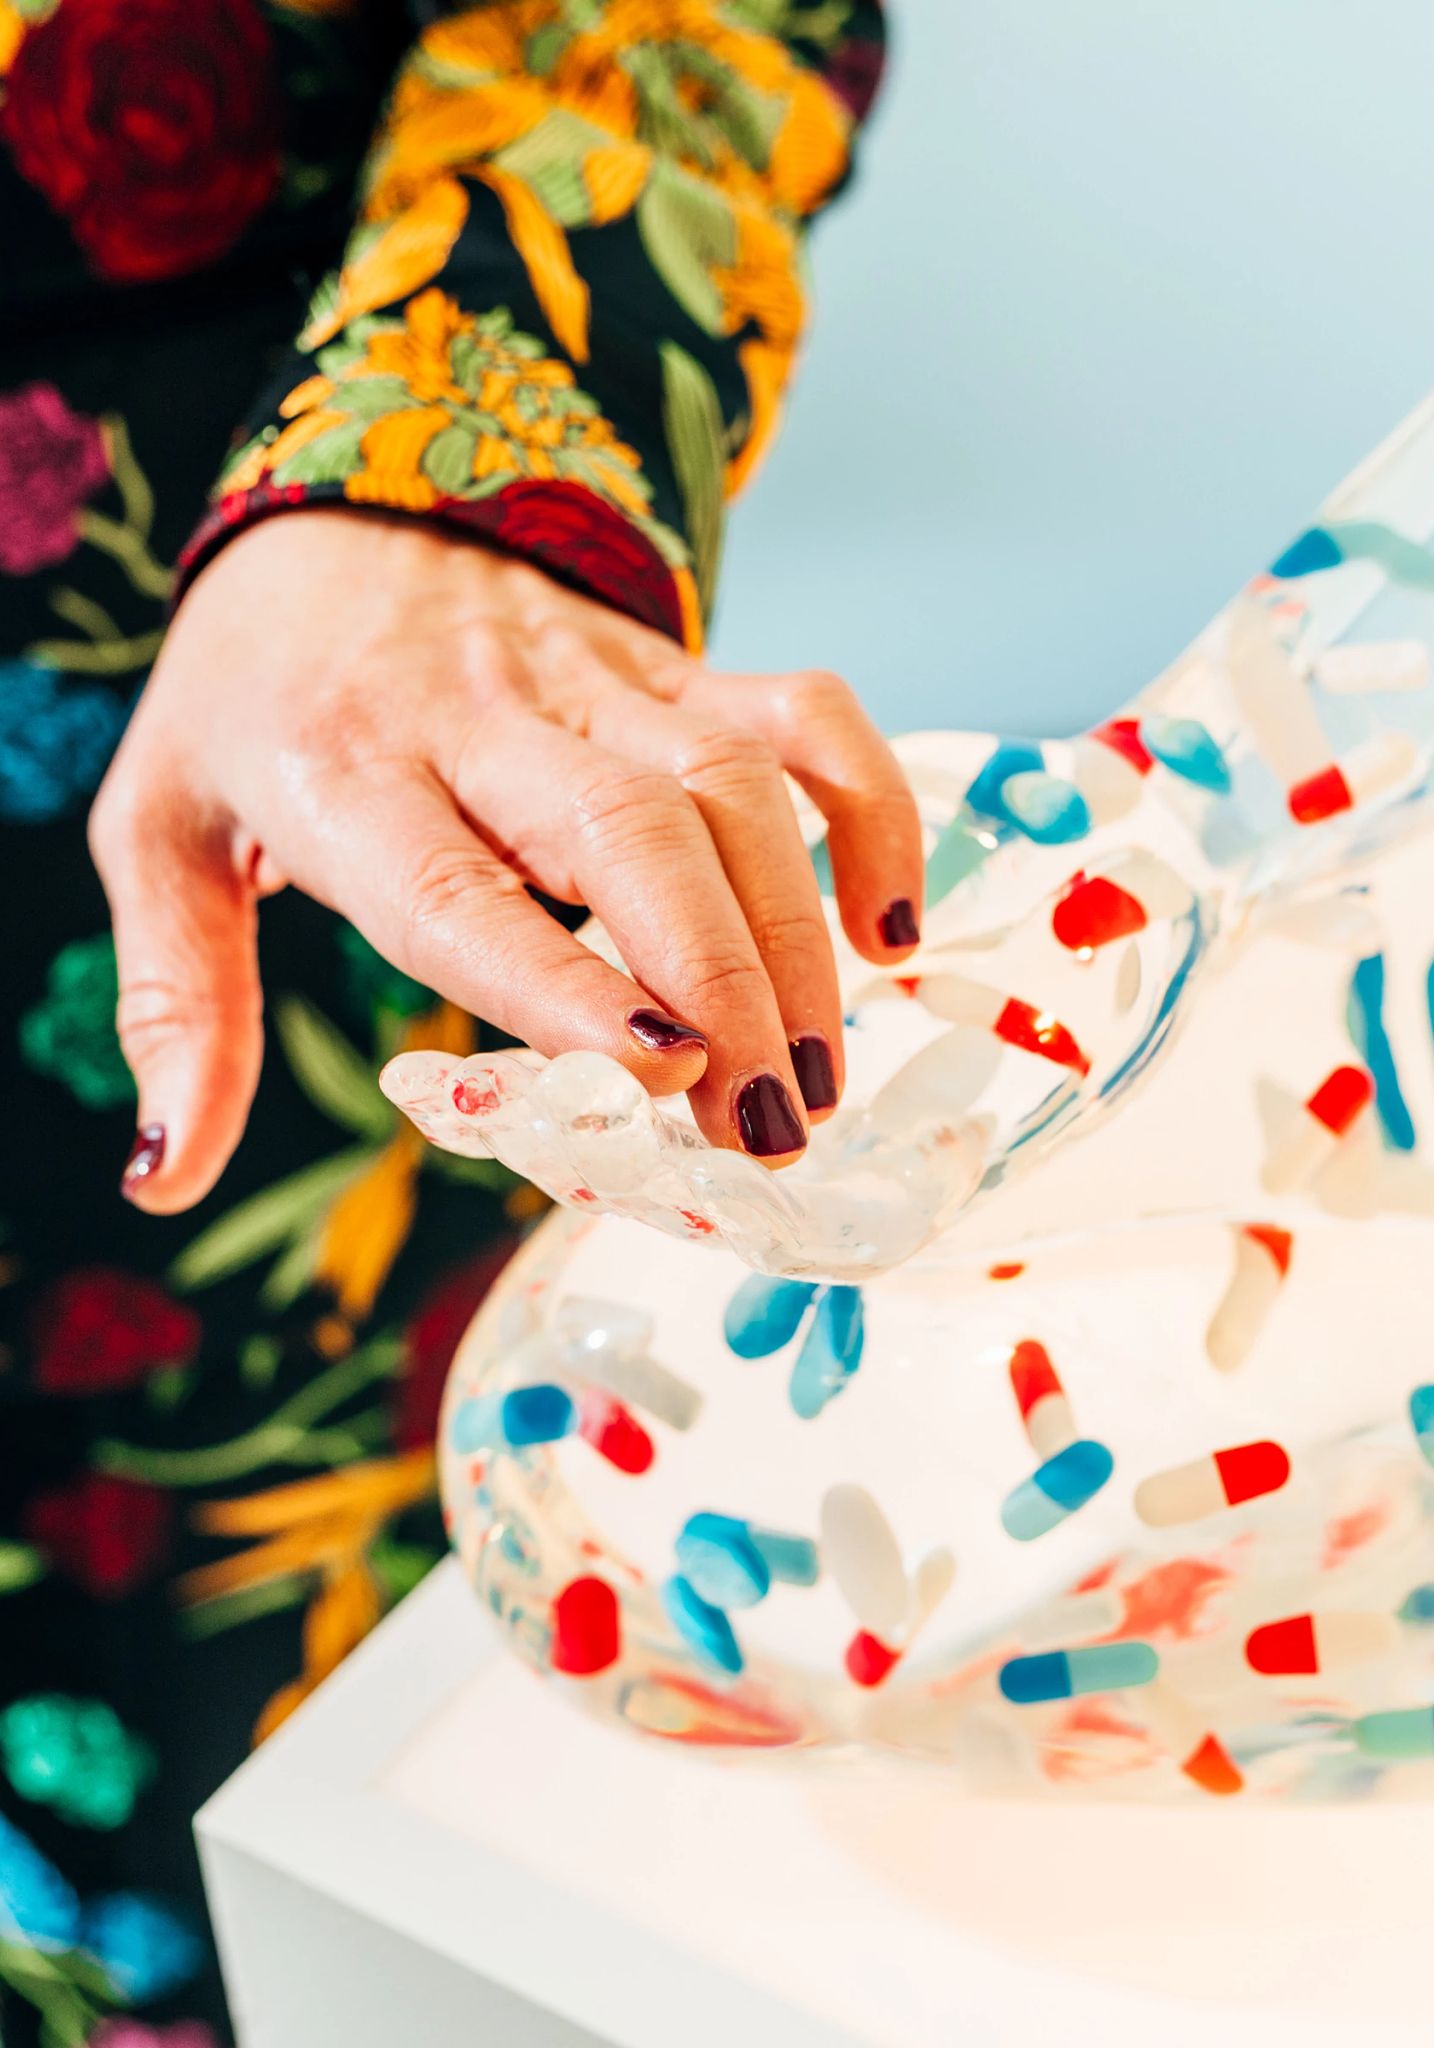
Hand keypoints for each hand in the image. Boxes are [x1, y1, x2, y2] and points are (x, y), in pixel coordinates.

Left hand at [91, 510, 923, 1212]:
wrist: (332, 516)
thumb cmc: (252, 703)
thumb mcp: (158, 834)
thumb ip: (176, 1004)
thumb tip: (168, 1179)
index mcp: (341, 769)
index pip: (459, 888)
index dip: (563, 982)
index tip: (659, 1077)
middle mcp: (484, 717)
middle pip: (633, 829)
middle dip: (725, 983)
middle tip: (764, 1127)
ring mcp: (596, 679)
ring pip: (735, 783)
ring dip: (799, 937)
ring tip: (815, 1081)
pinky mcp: (675, 666)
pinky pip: (805, 717)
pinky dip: (873, 812)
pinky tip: (891, 932)